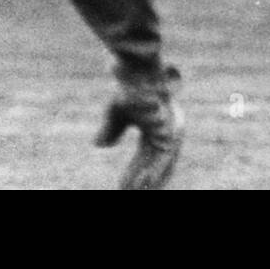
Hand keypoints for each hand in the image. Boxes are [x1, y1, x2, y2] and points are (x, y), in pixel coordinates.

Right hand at [95, 65, 184, 189]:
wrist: (138, 76)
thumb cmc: (128, 90)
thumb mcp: (115, 114)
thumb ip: (111, 130)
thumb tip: (99, 146)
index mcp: (154, 126)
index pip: (145, 155)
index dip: (134, 171)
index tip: (122, 186)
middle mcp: (164, 131)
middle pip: (154, 162)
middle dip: (141, 180)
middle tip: (127, 192)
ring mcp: (169, 131)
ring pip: (159, 164)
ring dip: (147, 181)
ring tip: (131, 193)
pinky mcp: (170, 131)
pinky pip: (162, 159)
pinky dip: (152, 173)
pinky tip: (143, 186)